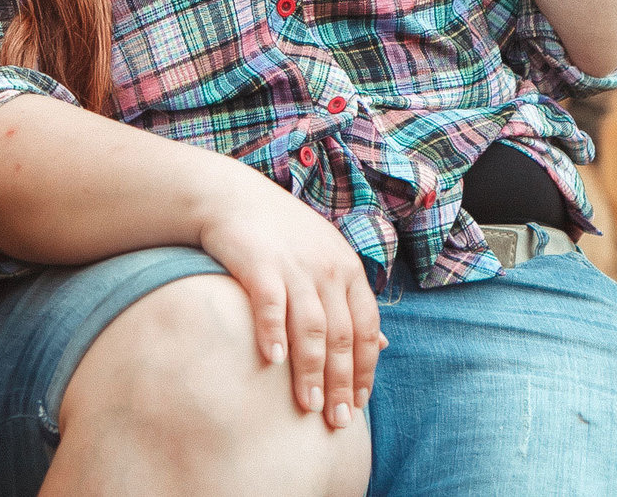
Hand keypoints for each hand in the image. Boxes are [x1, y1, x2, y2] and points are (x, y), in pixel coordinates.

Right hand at [194, 167, 383, 428]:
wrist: (232, 196)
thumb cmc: (281, 235)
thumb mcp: (327, 260)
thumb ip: (351, 302)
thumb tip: (384, 346)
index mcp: (348, 269)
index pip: (366, 328)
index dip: (364, 369)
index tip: (358, 405)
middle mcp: (327, 268)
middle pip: (341, 335)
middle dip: (341, 382)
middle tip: (336, 421)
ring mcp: (295, 265)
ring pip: (311, 327)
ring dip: (312, 370)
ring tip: (308, 405)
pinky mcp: (260, 262)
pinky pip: (271, 303)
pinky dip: (274, 332)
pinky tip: (273, 361)